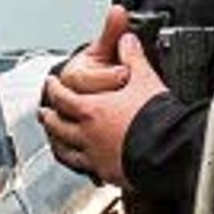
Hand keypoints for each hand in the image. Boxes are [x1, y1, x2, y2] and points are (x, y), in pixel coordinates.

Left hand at [40, 9, 165, 186]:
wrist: (168, 151)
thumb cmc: (155, 117)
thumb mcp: (144, 79)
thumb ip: (133, 57)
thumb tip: (127, 40)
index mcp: (92, 109)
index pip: (63, 96)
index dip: (54, 88)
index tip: (51, 83)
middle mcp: (88, 134)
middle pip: (58, 125)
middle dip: (49, 117)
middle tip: (45, 113)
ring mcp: (96, 157)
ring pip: (67, 151)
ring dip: (58, 143)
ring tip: (55, 141)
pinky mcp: (109, 173)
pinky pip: (89, 171)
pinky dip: (83, 166)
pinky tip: (86, 166)